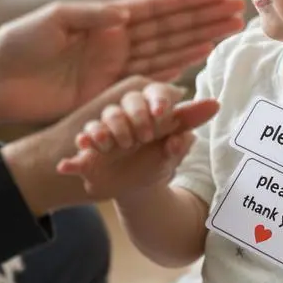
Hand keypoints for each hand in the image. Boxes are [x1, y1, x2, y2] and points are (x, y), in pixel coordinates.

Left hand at [0, 0, 243, 125]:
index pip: (157, 7)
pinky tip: (200, 56)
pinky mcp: (110, 89)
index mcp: (105, 17)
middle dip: (204, 18)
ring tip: (228, 30)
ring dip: (199, 40)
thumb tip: (126, 15)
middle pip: (170, 27)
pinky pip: (150, 76)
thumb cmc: (17, 44)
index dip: (189, 0)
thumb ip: (90, 16)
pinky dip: (177, 67)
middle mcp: (116, 38)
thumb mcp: (53, 20)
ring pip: (168, 50)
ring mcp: (116, 64)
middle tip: (238, 11)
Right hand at [56, 82, 218, 199]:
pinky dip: (74, 158)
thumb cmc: (159, 159)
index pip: (151, 95)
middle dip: (128, 120)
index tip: (162, 114)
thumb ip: (191, 125)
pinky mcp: (89, 152)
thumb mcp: (176, 148)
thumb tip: (214, 104)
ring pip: (99, 124)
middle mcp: (124, 117)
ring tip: (110, 147)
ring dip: (103, 133)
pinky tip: (69, 165)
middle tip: (138, 139)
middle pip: (121, 107)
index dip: (156, 102)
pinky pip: (80, 151)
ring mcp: (105, 134)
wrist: (138, 187)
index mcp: (147, 110)